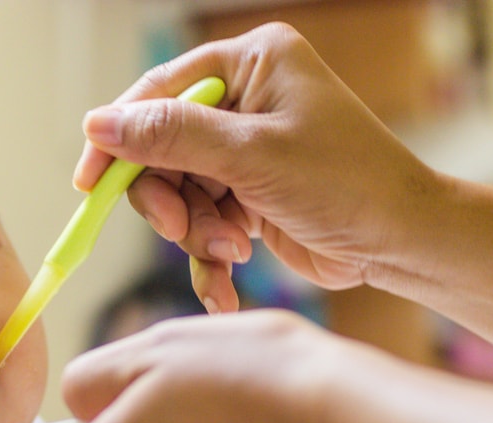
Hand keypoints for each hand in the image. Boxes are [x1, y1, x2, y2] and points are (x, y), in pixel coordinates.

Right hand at [72, 22, 438, 311]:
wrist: (402, 242)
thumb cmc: (346, 181)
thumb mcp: (251, 154)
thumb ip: (171, 137)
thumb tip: (98, 124)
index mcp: (251, 63)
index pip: (160, 92)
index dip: (119, 138)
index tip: (90, 183)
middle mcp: (246, 101)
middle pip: (162, 149)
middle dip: (170, 199)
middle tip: (183, 232)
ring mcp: (247, 152)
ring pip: (181, 195)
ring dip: (197, 234)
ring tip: (230, 253)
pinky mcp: (251, 199)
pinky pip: (205, 226)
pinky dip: (210, 259)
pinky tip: (224, 289)